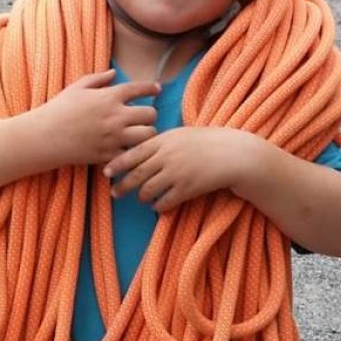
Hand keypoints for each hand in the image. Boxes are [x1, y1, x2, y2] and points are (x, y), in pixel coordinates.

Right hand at [31, 69, 159, 166]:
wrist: (43, 137)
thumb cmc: (57, 110)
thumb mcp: (76, 88)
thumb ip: (97, 79)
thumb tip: (113, 73)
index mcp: (109, 97)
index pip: (140, 88)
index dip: (151, 87)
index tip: (157, 89)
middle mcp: (115, 116)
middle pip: (150, 114)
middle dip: (150, 115)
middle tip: (144, 118)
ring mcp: (113, 137)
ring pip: (147, 136)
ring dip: (146, 135)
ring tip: (140, 135)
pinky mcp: (107, 155)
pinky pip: (131, 154)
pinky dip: (132, 153)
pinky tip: (128, 151)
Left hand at [104, 127, 258, 211]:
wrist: (235, 154)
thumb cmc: (207, 142)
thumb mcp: (182, 134)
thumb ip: (160, 142)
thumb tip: (137, 151)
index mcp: (164, 140)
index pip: (133, 153)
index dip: (117, 164)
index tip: (105, 172)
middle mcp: (168, 156)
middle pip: (136, 174)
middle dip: (123, 185)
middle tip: (115, 193)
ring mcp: (177, 173)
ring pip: (148, 190)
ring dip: (142, 197)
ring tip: (142, 198)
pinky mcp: (187, 189)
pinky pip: (164, 202)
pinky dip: (158, 206)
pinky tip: (159, 206)